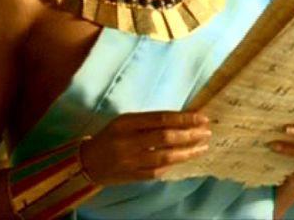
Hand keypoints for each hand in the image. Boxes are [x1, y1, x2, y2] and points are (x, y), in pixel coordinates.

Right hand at [79, 111, 210, 185]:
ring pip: (164, 157)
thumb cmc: (111, 136)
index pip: (161, 118)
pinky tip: (185, 159)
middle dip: (189, 135)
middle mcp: (128, 141)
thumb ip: (150, 120)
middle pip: (165, 137)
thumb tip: (182, 118)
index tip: (202, 117)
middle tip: (206, 133)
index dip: (184, 118)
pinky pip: (157, 172)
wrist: (87, 162)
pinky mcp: (132, 176)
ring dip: (187, 152)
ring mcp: (130, 161)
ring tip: (202, 147)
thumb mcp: (125, 121)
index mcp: (126, 122)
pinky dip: (173, 165)